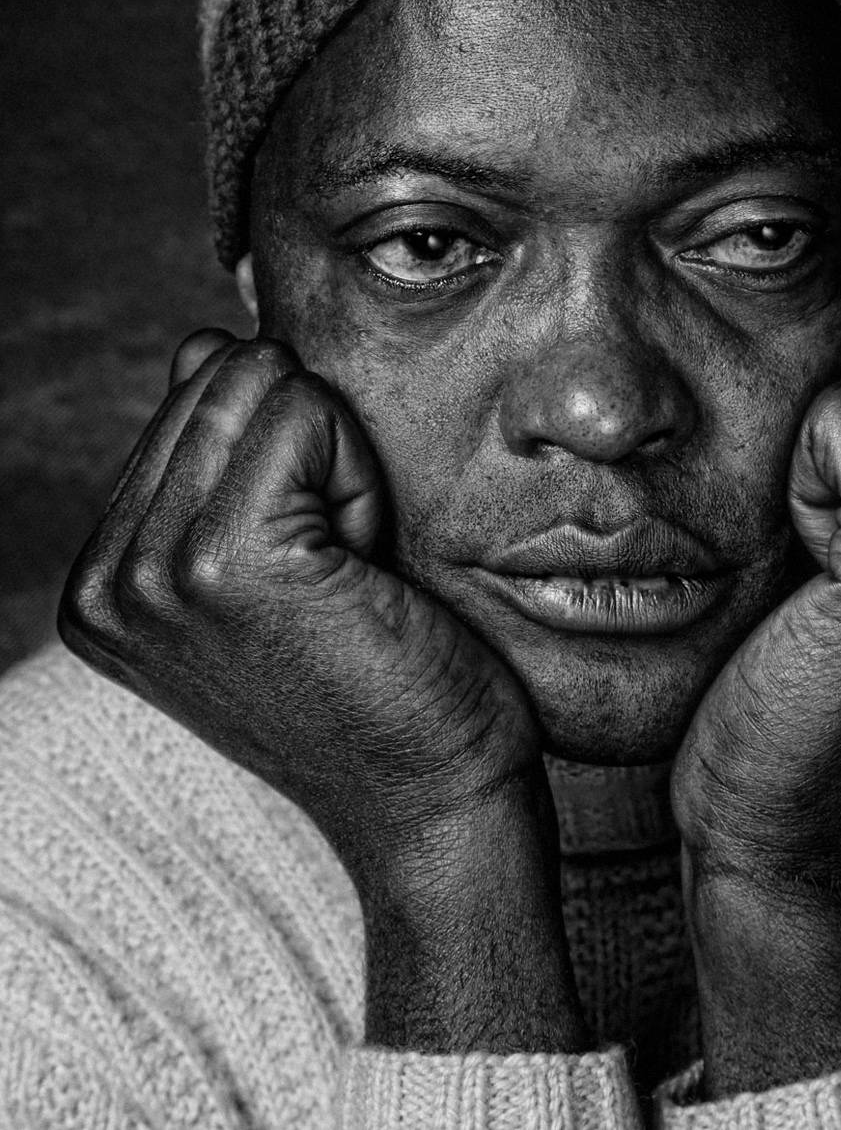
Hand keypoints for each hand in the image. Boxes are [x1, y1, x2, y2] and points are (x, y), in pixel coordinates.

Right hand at [59, 332, 586, 1051]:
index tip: (307, 570)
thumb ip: (220, 455)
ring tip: (345, 573)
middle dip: (307, 453)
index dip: (284, 462)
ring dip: (336, 465)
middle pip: (221, 377)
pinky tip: (363, 571)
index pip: (190, 396)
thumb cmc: (377, 678)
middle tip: (334, 571)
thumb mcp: (275, 561)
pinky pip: (308, 415)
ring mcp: (150, 574)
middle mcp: (105, 580)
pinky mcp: (222, 562)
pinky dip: (359, 478)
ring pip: (264, 385)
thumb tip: (204, 343)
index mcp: (104, 580)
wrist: (433, 799)